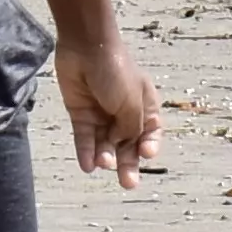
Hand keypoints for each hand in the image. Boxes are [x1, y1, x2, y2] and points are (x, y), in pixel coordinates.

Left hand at [61, 47, 161, 188]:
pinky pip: (84, 138)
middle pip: (127, 144)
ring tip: (103, 163)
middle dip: (128, 164)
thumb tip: (124, 147)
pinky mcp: (81, 113)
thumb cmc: (116, 71)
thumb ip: (132, 129)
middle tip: (128, 184)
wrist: (86, 47)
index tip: (146, 154)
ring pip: (104, 144)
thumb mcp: (132, 103)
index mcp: (144, 105)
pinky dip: (86, 152)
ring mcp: (101, 114)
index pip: (151, 133)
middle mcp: (123, 112)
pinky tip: (88, 165)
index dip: (149, 147)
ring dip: (105, 156)